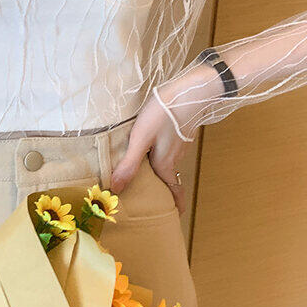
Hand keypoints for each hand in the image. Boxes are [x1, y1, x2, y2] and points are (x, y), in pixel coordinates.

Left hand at [110, 94, 191, 213]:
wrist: (191, 90)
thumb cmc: (165, 113)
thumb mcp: (141, 138)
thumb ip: (129, 163)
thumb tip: (116, 189)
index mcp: (166, 163)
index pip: (174, 191)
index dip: (176, 204)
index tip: (176, 216)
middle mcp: (175, 157)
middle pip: (169, 178)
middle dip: (163, 190)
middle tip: (153, 199)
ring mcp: (179, 144)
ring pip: (168, 163)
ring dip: (160, 172)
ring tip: (145, 175)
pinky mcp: (179, 131)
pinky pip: (169, 150)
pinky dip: (161, 155)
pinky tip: (150, 148)